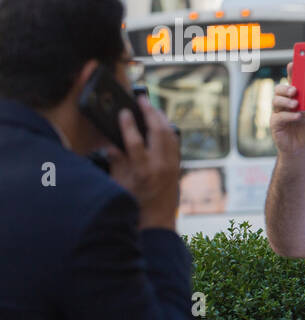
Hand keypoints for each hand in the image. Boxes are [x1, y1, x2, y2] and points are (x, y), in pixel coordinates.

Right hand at [104, 99, 180, 229]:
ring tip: (151, 106)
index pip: (135, 142)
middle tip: (141, 99)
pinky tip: (161, 123)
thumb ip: (115, 160)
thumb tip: (111, 141)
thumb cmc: (134, 203)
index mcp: (143, 171)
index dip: (128, 125)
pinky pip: (175, 143)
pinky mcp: (178, 167)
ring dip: (161, 118)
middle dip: (150, 112)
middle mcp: (161, 166)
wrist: (157, 220)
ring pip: (170, 135)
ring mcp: (172, 166)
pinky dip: (167, 130)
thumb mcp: (118, 183)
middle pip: (158, 132)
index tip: (123, 112)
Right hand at [270, 62, 304, 155]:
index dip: (290, 72)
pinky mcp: (275, 124)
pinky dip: (288, 115)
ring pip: (276, 101)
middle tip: (295, 90)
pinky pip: (279, 116)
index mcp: (295, 97)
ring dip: (286, 101)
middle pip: (279, 89)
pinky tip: (297, 116)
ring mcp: (278, 112)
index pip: (291, 82)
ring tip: (296, 104)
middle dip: (286, 88)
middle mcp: (284, 102)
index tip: (292, 64)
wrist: (303, 147)